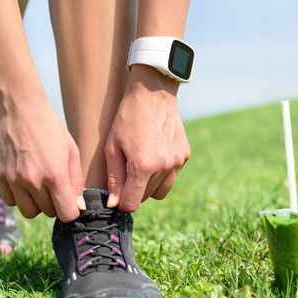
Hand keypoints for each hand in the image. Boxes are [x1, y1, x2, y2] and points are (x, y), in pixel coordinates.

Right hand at [0, 90, 84, 221]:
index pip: (66, 214)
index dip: (71, 210)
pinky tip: (25, 182)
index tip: (70, 201)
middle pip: (48, 213)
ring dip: (37, 204)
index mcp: (55, 174)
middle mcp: (34, 180)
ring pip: (29, 211)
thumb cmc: (50, 129)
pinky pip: (11, 202)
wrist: (20, 109)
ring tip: (40, 186)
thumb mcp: (71, 151)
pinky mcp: (0, 176)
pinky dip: (19, 197)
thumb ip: (76, 182)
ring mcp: (14, 180)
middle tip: (55, 187)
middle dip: (55, 204)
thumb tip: (77, 207)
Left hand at [105, 65, 190, 211]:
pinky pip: (171, 176)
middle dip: (134, 191)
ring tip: (141, 164)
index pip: (132, 203)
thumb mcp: (113, 147)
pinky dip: (162, 173)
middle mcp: (163, 166)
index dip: (122, 203)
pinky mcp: (184, 156)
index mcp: (142, 166)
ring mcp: (176, 162)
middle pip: (145, 197)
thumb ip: (114, 179)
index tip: (117, 196)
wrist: (153, 93)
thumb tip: (114, 204)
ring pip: (160, 191)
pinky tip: (154, 154)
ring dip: (149, 185)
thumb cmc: (127, 118)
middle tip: (127, 172)